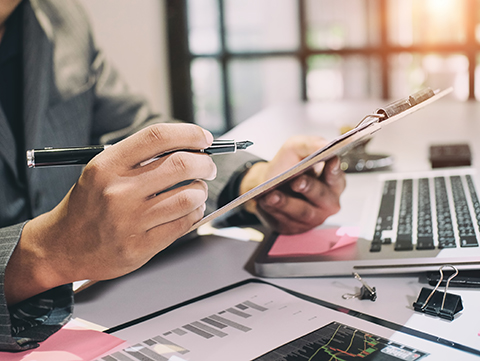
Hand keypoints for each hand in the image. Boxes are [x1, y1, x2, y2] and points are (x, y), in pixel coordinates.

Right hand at [5, 124, 215, 303]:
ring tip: (196, 190)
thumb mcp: (102, 171)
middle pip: (181, 165)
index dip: (189, 133)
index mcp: (107, 166)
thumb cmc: (88, 205)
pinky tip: (190, 210)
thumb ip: (139, 158)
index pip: (158, 137)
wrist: (62, 247)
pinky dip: (195, 212)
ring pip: (189, 196)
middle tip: (207, 166)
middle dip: (204, 163)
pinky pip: (185, 223)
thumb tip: (187, 146)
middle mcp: (119, 191)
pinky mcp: (141, 246)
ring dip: (201, 190)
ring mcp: (130, 221)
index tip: (204, 138)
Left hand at [240, 136, 345, 233]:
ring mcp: (312, 218)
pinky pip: (286, 221)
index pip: (337, 178)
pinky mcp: (295, 227)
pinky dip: (274, 211)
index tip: (330, 161)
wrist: (267, 184)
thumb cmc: (287, 166)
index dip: (334, 171)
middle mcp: (327, 203)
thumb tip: (325, 144)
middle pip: (322, 197)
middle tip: (296, 181)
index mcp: (333, 182)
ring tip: (272, 195)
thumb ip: (311, 144)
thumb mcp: (296, 148)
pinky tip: (265, 202)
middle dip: (309, 188)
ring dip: (286, 203)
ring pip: (302, 212)